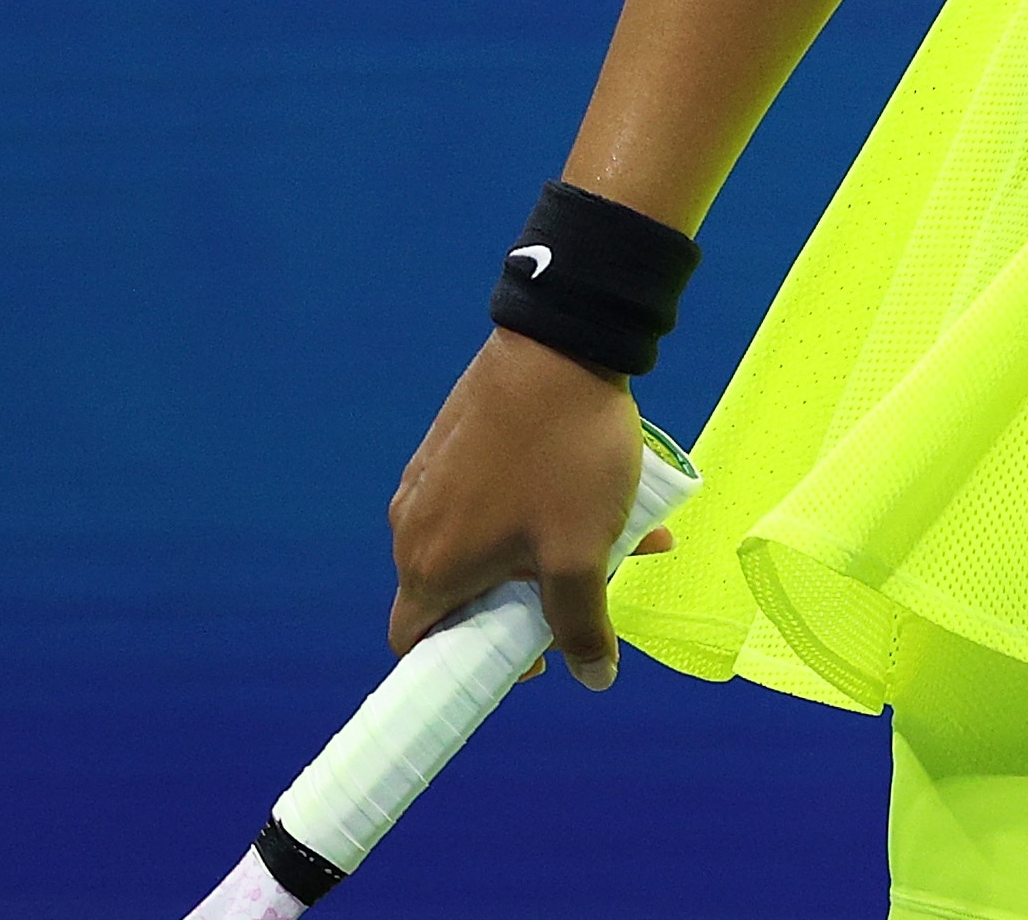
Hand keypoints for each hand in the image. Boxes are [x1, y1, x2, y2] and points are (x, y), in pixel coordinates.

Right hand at [384, 327, 672, 688]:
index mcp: (428, 567)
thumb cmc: (565, 457)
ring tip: (615, 542)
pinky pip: (485, 499)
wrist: (561, 348)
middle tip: (583, 593)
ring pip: (480, 542)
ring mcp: (429, 481)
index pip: (416, 642)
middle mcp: (412, 527)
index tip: (521, 656)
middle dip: (521, 603)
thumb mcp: (581, 552)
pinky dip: (534, 513)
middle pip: (456, 594)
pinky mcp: (452, 445)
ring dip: (540, 554)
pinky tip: (600, 498)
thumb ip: (582, 623)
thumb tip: (594, 679)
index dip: (464, 661)